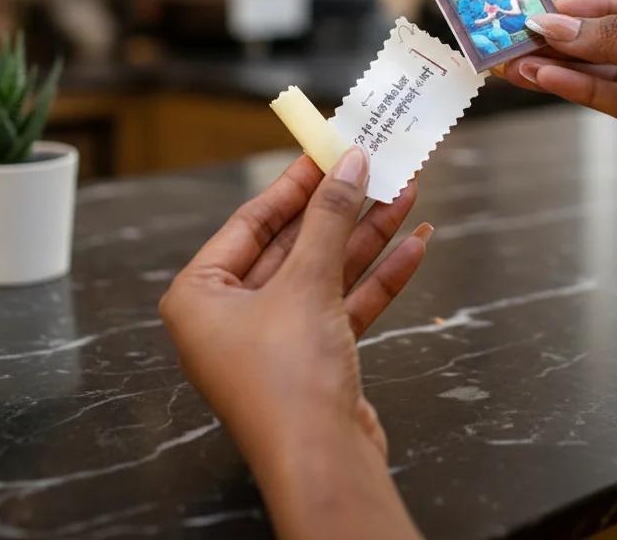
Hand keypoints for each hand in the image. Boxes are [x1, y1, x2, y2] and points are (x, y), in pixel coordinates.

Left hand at [160, 149, 427, 539]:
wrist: (324, 467)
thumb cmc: (289, 375)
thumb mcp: (306, 283)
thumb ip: (329, 217)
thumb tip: (349, 162)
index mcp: (202, 295)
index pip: (252, 221)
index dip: (295, 183)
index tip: (328, 149)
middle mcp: (232, 316)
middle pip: (295, 245)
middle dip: (340, 209)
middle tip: (374, 167)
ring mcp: (275, 340)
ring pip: (326, 272)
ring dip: (368, 236)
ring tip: (406, 194)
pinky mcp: (315, 360)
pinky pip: (345, 304)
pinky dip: (379, 277)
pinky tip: (415, 246)